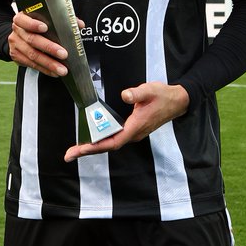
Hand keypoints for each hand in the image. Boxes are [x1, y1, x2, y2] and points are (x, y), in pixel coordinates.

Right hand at [8, 11, 68, 77]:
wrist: (19, 35)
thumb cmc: (36, 24)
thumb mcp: (45, 18)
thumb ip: (61, 19)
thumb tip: (78, 24)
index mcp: (22, 18)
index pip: (24, 20)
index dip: (33, 24)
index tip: (45, 28)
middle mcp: (17, 31)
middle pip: (32, 39)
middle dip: (49, 48)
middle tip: (63, 54)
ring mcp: (16, 44)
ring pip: (32, 55)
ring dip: (49, 63)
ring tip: (62, 69)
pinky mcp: (16, 56)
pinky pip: (32, 64)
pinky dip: (44, 69)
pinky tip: (54, 71)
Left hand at [64, 82, 189, 162]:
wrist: (177, 101)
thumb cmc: (163, 95)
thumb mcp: (150, 90)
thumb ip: (137, 93)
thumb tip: (124, 95)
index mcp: (136, 127)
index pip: (112, 141)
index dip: (96, 146)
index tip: (80, 149)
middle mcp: (133, 133)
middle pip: (108, 146)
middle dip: (88, 150)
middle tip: (68, 155)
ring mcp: (134, 132)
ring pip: (111, 143)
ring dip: (93, 146)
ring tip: (75, 149)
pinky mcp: (133, 129)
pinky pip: (114, 138)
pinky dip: (101, 140)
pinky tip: (93, 138)